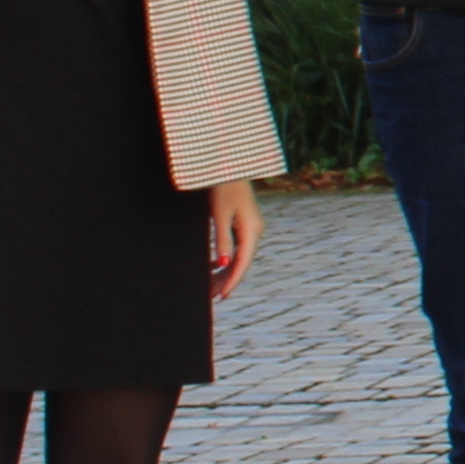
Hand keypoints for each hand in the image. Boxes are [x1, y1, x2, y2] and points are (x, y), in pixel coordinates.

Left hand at [204, 180, 259, 298]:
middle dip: (226, 280)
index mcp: (252, 230)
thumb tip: (225, 265)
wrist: (228, 166)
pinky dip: (226, 259)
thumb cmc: (222, 188)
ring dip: (225, 271)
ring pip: (240, 256)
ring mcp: (251, 227)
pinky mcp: (244, 224)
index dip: (232, 281)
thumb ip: (223, 240)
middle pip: (242, 262)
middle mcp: (255, 231)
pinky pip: (238, 247)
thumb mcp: (220, 215)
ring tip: (210, 286)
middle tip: (210, 296)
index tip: (221, 297)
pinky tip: (214, 266)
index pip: (243, 262)